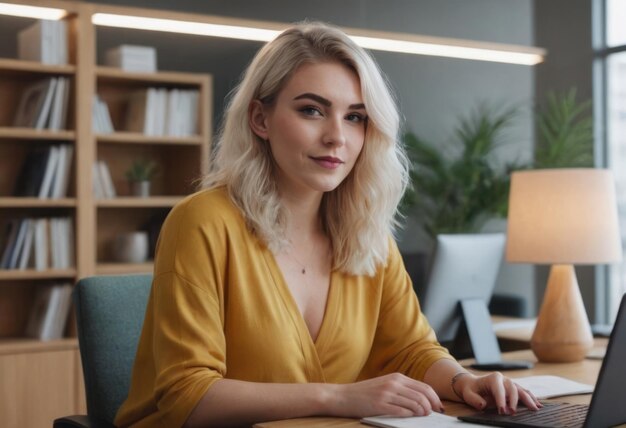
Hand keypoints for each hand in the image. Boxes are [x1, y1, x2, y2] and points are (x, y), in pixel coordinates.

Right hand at [330, 373, 444, 417]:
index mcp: (396, 377)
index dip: (434, 398)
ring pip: (414, 404)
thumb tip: (422, 401)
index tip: (439, 407)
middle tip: (433, 415)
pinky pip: (402, 411)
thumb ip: (402, 389)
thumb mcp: (385, 385)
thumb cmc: (364, 393)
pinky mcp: (380, 404)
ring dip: (422, 412)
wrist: (342, 396)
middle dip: (432, 406)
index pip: (424, 387)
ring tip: (423, 417)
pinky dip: (409, 416)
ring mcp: (387, 393)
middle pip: (422, 395)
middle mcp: (393, 383)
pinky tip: (410, 418)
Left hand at [454, 372, 542, 414]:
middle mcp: (503, 379)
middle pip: (512, 389)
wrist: (473, 385)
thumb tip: (482, 405)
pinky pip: (524, 392)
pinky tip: (538, 405)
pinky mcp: (513, 388)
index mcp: (493, 378)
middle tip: (513, 413)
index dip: (501, 400)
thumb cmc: (471, 390)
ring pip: (521, 390)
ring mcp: (510, 383)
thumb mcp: (468, 394)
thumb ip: (474, 400)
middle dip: (514, 402)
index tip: (503, 411)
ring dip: (528, 399)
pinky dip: (531, 398)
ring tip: (535, 409)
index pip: (499, 390)